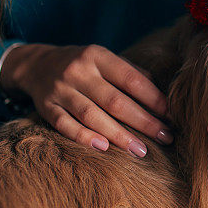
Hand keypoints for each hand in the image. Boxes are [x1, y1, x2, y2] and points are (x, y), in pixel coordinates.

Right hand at [0, 44, 172, 156]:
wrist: (37, 64)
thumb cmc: (84, 65)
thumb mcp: (106, 59)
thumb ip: (131, 73)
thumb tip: (163, 97)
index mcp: (97, 56)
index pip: (130, 79)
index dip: (152, 98)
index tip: (170, 115)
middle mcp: (78, 71)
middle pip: (114, 101)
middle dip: (143, 121)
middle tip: (165, 137)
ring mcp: (60, 90)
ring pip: (92, 115)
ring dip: (119, 135)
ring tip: (141, 150)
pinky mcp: (45, 107)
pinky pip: (65, 125)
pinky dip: (83, 137)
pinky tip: (104, 148)